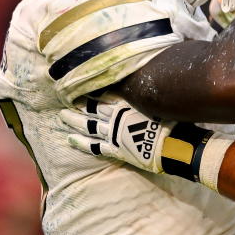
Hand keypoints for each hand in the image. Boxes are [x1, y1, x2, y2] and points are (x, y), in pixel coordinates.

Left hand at [61, 98, 175, 173]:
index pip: (103, 95)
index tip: (81, 87)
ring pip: (89, 126)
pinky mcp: (115, 149)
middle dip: (79, 105)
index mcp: (126, 104)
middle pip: (92, 109)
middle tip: (66, 101)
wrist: (171, 145)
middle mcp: (116, 118)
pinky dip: (82, 142)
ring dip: (75, 121)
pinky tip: (71, 139)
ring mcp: (113, 134)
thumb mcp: (157, 102)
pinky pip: (94, 146)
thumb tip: (145, 85)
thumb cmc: (169, 122)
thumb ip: (145, 96)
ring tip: (62, 116)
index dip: (92, 92)